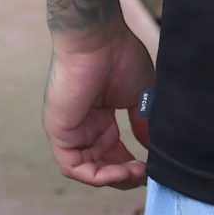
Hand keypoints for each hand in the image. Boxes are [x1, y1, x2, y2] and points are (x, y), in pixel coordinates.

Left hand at [43, 20, 154, 189]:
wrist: (98, 37)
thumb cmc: (119, 55)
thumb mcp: (140, 96)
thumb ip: (144, 125)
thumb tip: (154, 151)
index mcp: (101, 115)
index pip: (113, 152)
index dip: (132, 165)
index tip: (152, 168)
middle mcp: (83, 125)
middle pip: (102, 164)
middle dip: (124, 175)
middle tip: (146, 174)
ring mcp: (70, 129)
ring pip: (88, 169)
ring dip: (114, 177)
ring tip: (136, 172)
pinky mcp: (59, 132)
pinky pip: (74, 166)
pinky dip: (97, 175)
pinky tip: (119, 171)